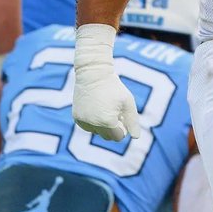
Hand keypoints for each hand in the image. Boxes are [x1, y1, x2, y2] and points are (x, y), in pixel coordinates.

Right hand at [72, 24, 140, 140]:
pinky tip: (96, 107)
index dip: (123, 127)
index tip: (122, 115)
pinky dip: (93, 121)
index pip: (118, 137)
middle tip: (115, 111)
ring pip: (97, 132)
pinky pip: (88, 127)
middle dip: (113, 127)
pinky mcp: (76, 118)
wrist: (93, 74)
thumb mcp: (128, 102)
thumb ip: (133, 121)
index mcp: (108, 122)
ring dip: (103, 125)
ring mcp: (83, 122)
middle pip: (108, 137)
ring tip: (105, 108)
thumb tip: (135, 137)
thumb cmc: (114, 87)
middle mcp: (94, 124)